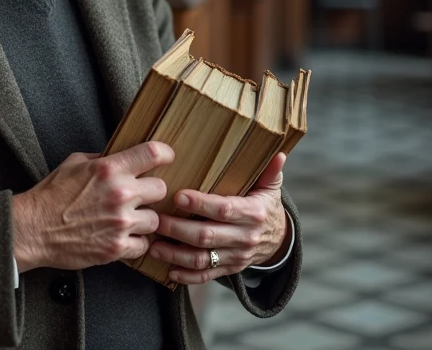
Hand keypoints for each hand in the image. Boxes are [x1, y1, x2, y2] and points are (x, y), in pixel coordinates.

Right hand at [11, 141, 172, 272]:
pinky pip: (143, 245)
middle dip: (151, 192)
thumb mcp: (74, 163)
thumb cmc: (50, 196)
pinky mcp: (116, 248)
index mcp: (109, 169)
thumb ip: (102, 158)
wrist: (32, 229)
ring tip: (129, 220)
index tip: (166, 158)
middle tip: (140, 197)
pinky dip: (135, 243)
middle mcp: (120, 194)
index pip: (153, 153)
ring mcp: (120, 223)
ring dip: (144, 220)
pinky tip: (123, 238)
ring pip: (156, 220)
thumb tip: (121, 156)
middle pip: (161, 189)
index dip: (165, 154)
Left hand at [148, 153, 288, 284]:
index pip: (224, 209)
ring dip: (175, 255)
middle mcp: (245, 238)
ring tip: (153, 246)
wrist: (277, 240)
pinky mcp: (229, 269)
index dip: (201, 204)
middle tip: (155, 220)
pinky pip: (206, 276)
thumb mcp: (271, 187)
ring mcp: (236, 257)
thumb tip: (278, 153)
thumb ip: (269, 171)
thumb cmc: (266, 206)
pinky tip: (169, 271)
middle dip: (178, 229)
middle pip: (207, 236)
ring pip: (202, 259)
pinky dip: (186, 277)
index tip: (178, 196)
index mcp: (254, 214)